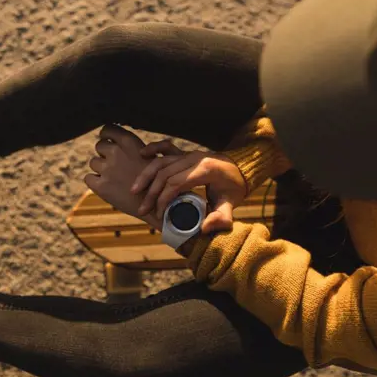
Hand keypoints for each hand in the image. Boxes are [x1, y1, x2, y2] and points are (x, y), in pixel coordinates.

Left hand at [84, 124, 162, 230]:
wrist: (158, 205)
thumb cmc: (157, 180)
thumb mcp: (150, 155)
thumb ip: (131, 147)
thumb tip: (113, 140)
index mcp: (129, 142)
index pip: (107, 129)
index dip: (106, 135)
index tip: (108, 140)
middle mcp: (116, 153)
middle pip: (99, 146)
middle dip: (105, 153)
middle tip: (115, 164)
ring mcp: (108, 170)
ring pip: (93, 162)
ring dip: (100, 168)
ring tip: (114, 177)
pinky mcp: (101, 187)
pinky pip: (88, 178)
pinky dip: (95, 181)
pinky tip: (107, 186)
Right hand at [131, 139, 246, 232]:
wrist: (241, 168)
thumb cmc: (234, 187)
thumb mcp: (231, 203)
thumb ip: (221, 217)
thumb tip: (204, 229)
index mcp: (205, 170)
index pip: (176, 183)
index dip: (164, 199)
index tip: (159, 214)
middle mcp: (194, 158)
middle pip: (165, 173)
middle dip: (151, 192)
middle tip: (142, 209)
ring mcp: (188, 153)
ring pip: (161, 161)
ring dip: (146, 175)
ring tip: (134, 190)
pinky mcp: (185, 153)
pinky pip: (166, 147)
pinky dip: (153, 149)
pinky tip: (142, 155)